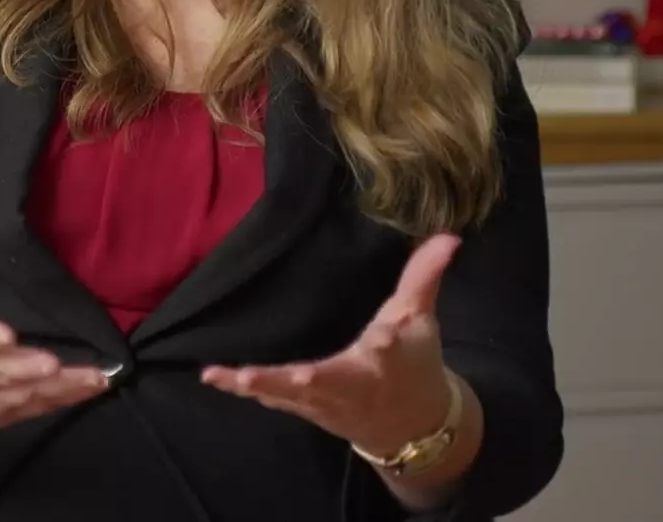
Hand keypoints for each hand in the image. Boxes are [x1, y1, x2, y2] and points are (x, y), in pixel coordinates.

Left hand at [200, 233, 461, 456]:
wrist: (415, 427)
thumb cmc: (413, 362)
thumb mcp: (420, 318)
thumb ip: (424, 275)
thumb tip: (448, 235)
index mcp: (387, 359)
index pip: (389, 349)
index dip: (387, 342)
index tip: (382, 337)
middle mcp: (355, 385)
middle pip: (332, 382)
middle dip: (309, 381)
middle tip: (290, 375)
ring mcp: (326, 402)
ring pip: (293, 397)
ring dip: (265, 386)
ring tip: (233, 376)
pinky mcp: (306, 409)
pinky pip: (273, 400)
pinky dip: (246, 391)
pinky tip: (214, 377)